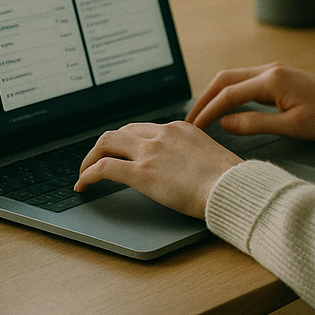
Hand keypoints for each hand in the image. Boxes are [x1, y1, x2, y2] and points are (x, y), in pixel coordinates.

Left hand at [74, 121, 241, 218]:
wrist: (231, 186)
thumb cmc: (228, 179)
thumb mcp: (211, 156)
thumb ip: (194, 155)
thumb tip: (190, 168)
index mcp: (179, 129)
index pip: (144, 128)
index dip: (128, 140)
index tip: (122, 151)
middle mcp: (162, 134)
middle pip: (122, 131)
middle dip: (106, 145)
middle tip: (97, 160)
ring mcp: (150, 152)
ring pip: (107, 142)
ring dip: (91, 156)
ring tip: (84, 172)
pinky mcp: (141, 173)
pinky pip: (104, 168)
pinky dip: (88, 174)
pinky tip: (83, 185)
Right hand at [185, 61, 314, 140]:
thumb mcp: (293, 127)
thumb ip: (256, 124)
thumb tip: (225, 123)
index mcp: (272, 80)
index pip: (228, 94)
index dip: (207, 112)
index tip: (192, 129)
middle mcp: (270, 70)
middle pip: (225, 79)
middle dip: (204, 99)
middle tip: (188, 121)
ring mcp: (274, 71)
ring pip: (234, 78)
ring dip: (215, 95)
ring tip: (201, 116)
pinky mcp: (279, 77)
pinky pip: (246, 82)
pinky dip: (230, 93)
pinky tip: (225, 108)